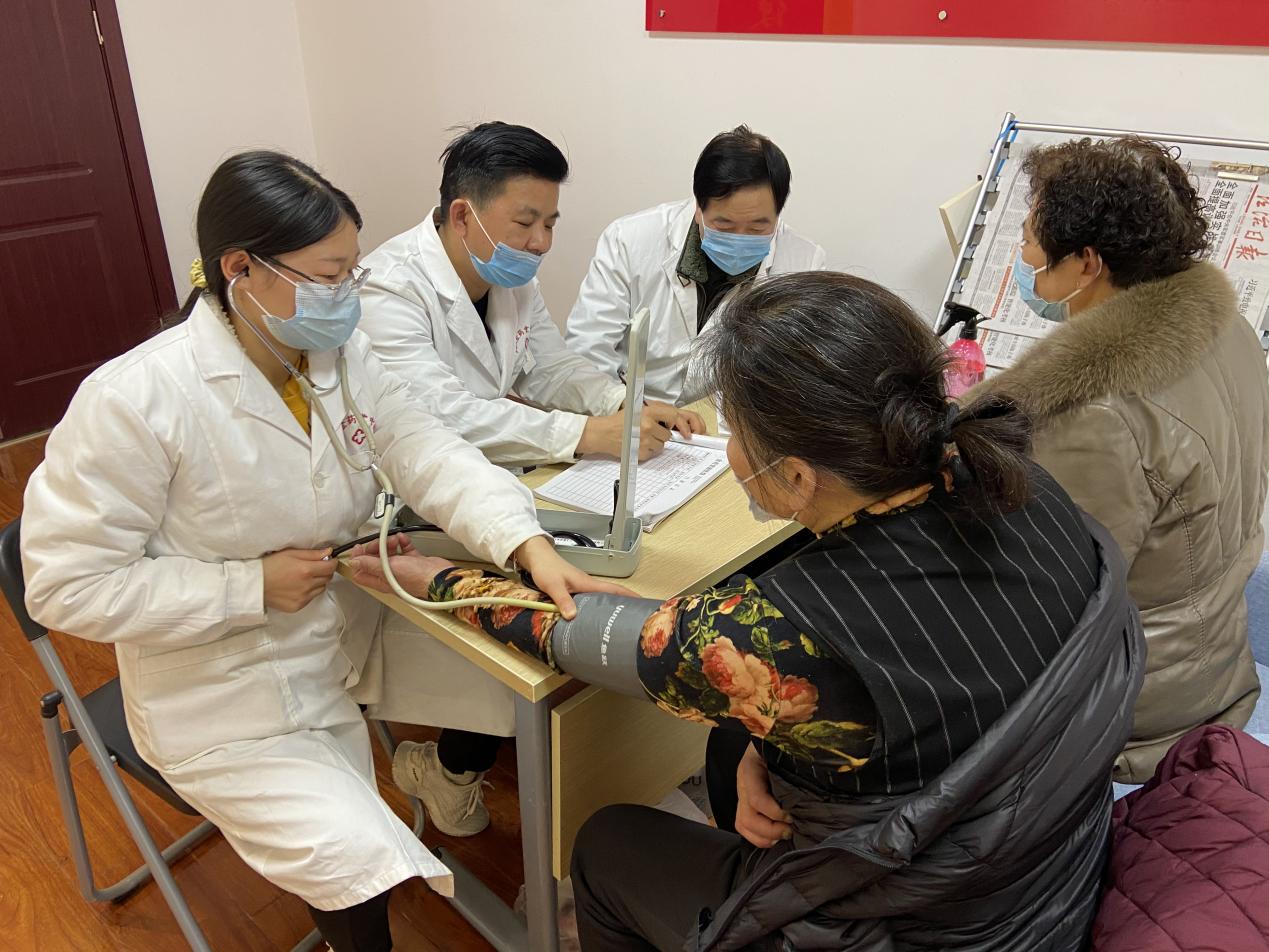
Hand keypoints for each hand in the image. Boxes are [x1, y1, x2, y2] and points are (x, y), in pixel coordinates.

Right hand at [262, 547, 337, 612]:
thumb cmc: (270, 565)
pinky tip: (296, 587)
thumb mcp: (290, 553)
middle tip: (314, 567)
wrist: (254, 584)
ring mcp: (303, 598)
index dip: (332, 562)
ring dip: (317, 582)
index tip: (329, 560)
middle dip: (324, 571)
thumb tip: (329, 552)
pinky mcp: (298, 606)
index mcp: (306, 570)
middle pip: (327, 578)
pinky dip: (308, 592)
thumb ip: (312, 554)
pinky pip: (311, 598)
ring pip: (321, 589)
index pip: (330, 567)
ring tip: (303, 578)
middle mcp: (307, 586)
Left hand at [346, 533, 454, 597]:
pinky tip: (404, 539)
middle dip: (376, 548)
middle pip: (375, 560)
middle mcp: (390, 576)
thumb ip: (369, 565)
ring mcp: (403, 568)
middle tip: (381, 543)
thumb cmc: (416, 578)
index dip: (358, 559)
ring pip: (389, 553)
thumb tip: (353, 562)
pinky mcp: (414, 561)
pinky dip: (403, 542)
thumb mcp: (387, 570)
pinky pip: (404, 549)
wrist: (439, 577)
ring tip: (395, 540)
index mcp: (381, 581)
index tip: (360, 547)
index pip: (361, 572)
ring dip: (390, 544)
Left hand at [513, 535, 635, 618]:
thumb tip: (573, 616)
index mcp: (587, 583)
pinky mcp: (575, 589)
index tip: (643, 603)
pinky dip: (597, 606)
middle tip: (634, 619)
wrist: (536, 557)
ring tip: (618, 622)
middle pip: (611, 594)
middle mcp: (588, 584)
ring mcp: (582, 587)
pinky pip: (591, 599)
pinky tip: (594, 617)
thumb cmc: (546, 568)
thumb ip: (563, 600)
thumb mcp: (553, 586)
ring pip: (601, 597)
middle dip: (624, 604)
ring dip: (611, 606)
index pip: (613, 589)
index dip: (629, 595)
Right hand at [578, 403, 703, 461]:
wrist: (604, 433)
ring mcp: (644, 440)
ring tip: (641, 437)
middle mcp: (647, 425)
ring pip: (661, 446)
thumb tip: (678, 421)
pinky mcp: (640, 452)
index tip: (686, 433)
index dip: (682, 425)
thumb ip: (658, 412)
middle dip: (661, 434)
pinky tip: (637, 444)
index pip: (674, 416)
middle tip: (649, 431)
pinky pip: (652, 453)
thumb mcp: (639, 409)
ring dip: (654, 443)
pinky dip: (647, 450)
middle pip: (668, 435)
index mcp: (648, 412)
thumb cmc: (620, 421)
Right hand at [735, 744, 791, 848]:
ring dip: (764, 836)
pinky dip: (759, 837)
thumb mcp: (782, 748)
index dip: (774, 812)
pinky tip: (776, 836)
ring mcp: (742, 795)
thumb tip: (811, 783)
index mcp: (750, 767)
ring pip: (743, 825)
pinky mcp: (745, 804)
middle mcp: (743, 784)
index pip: (756, 798)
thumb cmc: (778, 743)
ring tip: (784, 835)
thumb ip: (792, 763)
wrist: (767, 738)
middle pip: (747, 817)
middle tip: (790, 830)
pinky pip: (744, 827)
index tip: (792, 816)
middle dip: (770, 829)